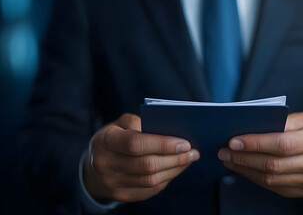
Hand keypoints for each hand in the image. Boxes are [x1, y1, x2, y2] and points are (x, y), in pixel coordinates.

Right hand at [83, 113, 199, 202]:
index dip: (162, 144)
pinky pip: (150, 190)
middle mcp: (105, 164)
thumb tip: (170, 132)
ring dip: (175, 169)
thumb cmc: (114, 138)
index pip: (136, 144)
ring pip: (151, 180)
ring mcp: (111, 184)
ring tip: (189, 159)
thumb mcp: (120, 124)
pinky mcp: (121, 196)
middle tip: (193, 152)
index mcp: (105, 141)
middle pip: (147, 165)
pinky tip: (176, 168)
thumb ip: (141, 123)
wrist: (92, 166)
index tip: (184, 143)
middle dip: (175, 158)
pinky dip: (167, 178)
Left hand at [218, 112, 302, 197]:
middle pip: (273, 163)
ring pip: (270, 178)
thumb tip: (249, 126)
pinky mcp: (301, 192)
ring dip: (244, 168)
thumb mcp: (302, 120)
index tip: (233, 141)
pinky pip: (271, 186)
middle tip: (224, 151)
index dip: (256, 143)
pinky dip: (252, 176)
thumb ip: (280, 121)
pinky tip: (240, 167)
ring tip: (228, 159)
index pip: (282, 143)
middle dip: (244, 157)